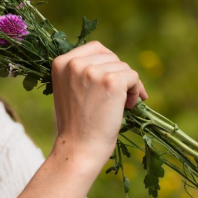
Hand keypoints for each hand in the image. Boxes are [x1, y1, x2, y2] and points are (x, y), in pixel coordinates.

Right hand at [50, 41, 147, 167]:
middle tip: (117, 98)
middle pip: (111, 56)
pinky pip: (133, 77)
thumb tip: (109, 59)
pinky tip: (129, 106)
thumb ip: (81, 71)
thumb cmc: (76, 124)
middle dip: (118, 75)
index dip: (107, 65)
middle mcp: (74, 62)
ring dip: (128, 85)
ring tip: (122, 105)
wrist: (78, 149)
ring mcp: (92, 71)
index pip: (95, 48)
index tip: (109, 83)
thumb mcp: (69, 89)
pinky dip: (136, 91)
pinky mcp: (111, 81)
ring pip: (124, 67)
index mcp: (61, 62)